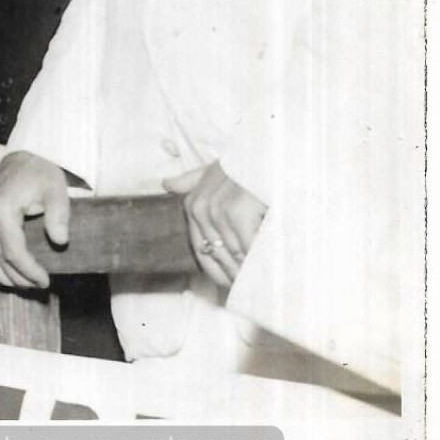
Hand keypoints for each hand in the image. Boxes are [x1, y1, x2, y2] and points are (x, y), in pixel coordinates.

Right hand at [0, 151, 69, 288]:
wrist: (23, 156)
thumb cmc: (41, 174)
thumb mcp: (56, 192)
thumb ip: (59, 216)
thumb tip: (60, 241)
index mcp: (0, 207)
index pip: (13, 251)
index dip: (29, 271)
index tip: (44, 281)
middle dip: (18, 276)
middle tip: (36, 286)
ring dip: (0, 273)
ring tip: (19, 284)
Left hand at [164, 161, 266, 287]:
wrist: (269, 148)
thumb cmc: (244, 162)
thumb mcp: (213, 168)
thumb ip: (192, 179)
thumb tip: (167, 183)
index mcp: (192, 205)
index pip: (203, 252)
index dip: (220, 273)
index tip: (236, 288)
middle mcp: (199, 209)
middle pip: (220, 257)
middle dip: (239, 276)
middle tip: (258, 291)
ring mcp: (216, 211)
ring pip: (236, 255)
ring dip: (252, 272)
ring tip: (268, 285)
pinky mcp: (237, 213)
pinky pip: (248, 248)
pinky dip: (261, 260)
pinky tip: (272, 268)